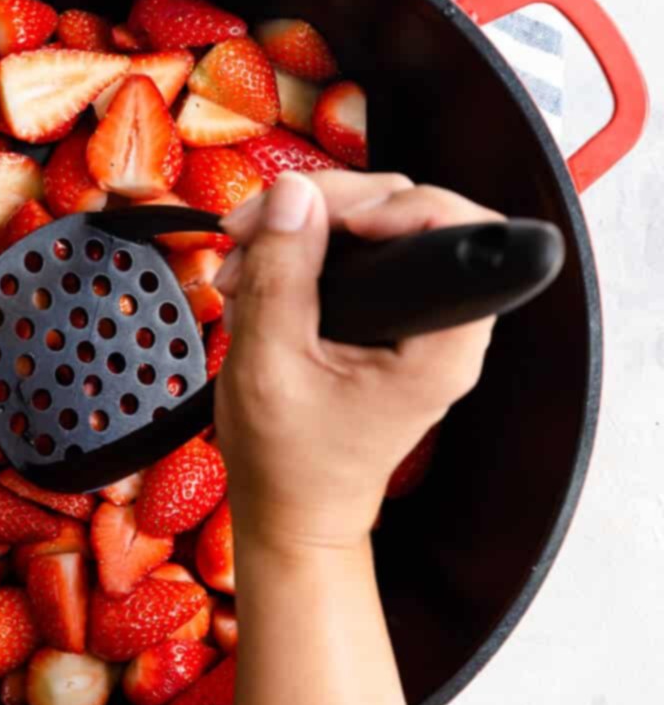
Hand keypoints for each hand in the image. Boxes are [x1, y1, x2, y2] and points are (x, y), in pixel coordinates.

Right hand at [213, 170, 501, 558]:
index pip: (459, 232)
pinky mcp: (385, 311)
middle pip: (403, 208)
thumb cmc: (290, 462)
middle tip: (254, 231)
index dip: (399, 207)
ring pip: (371, 220)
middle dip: (322, 207)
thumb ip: (282, 275)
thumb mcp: (268, 364)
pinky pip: (352, 248)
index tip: (339, 222)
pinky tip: (259, 279)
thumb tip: (292, 195)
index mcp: (437, 346)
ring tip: (245, 267)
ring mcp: (412, 315)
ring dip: (301, 227)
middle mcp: (438, 324)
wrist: (292, 509)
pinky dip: (301, 249)